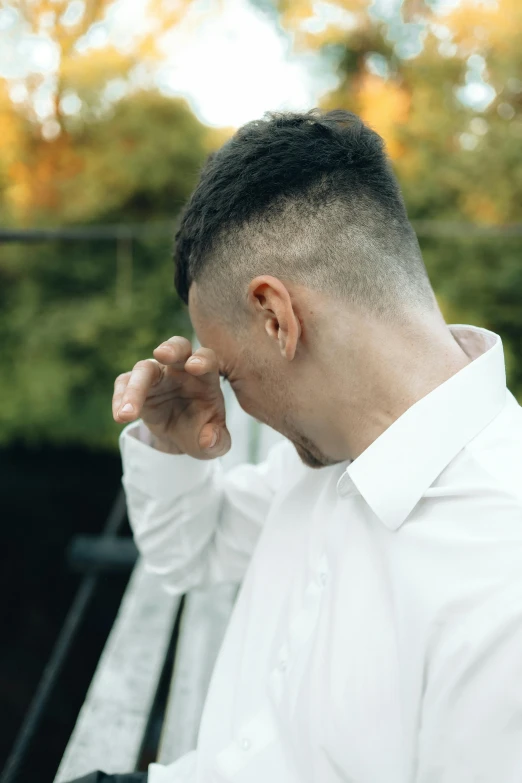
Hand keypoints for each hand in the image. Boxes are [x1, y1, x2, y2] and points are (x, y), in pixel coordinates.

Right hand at [112, 336, 230, 458]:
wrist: (182, 437)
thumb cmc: (203, 430)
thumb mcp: (216, 442)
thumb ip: (217, 440)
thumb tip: (208, 439)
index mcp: (206, 376)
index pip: (207, 359)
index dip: (202, 360)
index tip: (195, 366)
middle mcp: (182, 368)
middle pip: (177, 347)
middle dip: (170, 348)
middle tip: (162, 354)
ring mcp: (158, 374)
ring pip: (144, 367)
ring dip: (135, 387)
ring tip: (127, 414)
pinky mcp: (136, 384)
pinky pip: (124, 383)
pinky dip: (120, 398)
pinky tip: (120, 416)